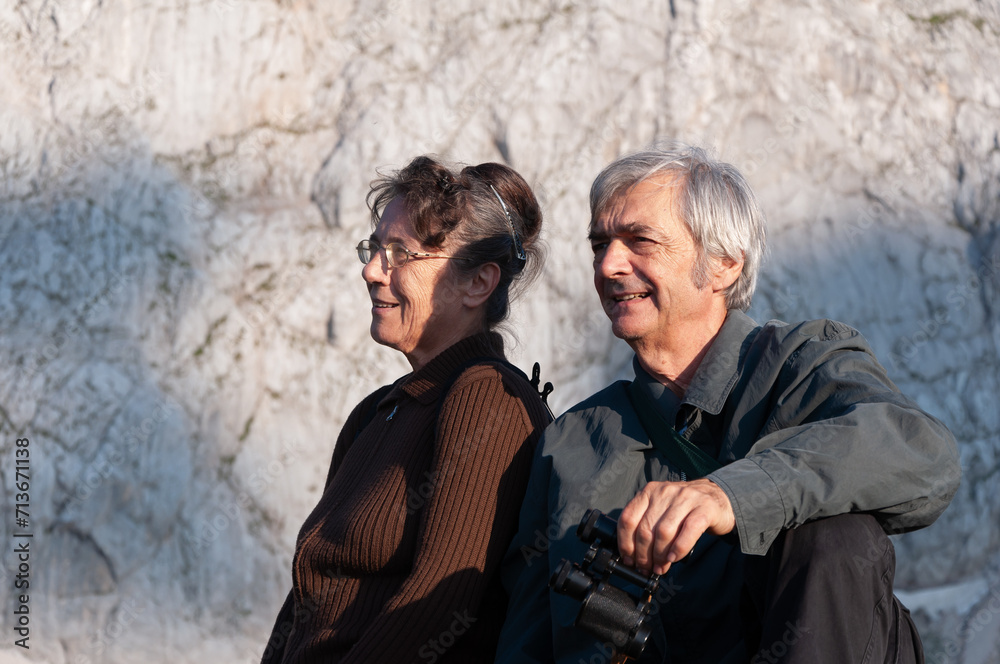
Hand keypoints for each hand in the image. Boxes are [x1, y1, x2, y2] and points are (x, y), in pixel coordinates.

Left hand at [616, 479, 734, 574]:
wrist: (717, 497)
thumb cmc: (684, 509)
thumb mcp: (660, 510)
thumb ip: (647, 526)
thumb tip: (634, 557)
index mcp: (648, 492)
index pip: (628, 519)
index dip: (625, 544)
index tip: (629, 560)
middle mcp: (664, 492)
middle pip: (645, 529)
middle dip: (643, 555)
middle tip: (646, 569)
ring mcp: (685, 498)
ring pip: (664, 531)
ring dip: (660, 555)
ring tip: (660, 567)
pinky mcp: (704, 508)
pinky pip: (688, 530)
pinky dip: (679, 548)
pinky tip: (674, 558)